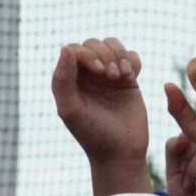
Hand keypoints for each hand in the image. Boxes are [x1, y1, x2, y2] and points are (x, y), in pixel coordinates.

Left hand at [52, 38, 146, 165]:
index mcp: (71, 80)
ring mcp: (109, 76)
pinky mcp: (129, 80)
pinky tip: (131, 77)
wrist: (120, 152)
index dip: (87, 54)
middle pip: (93, 44)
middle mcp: (88, 75)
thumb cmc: (92, 134)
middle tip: (111, 76)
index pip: (74, 50)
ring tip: (122, 75)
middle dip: (105, 54)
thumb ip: (63, 80)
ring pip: (112, 45)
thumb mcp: (71, 110)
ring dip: (119, 54)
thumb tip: (66, 49)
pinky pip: (131, 56)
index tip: (98, 71)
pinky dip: (132, 60)